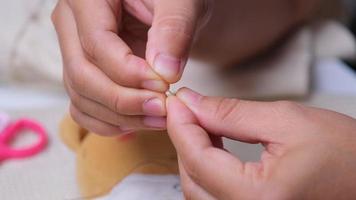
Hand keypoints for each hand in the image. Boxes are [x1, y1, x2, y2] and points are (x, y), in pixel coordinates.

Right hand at [51, 0, 209, 134]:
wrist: (166, 5)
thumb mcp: (180, 2)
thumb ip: (173, 28)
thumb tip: (164, 71)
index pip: (96, 44)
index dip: (129, 73)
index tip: (163, 86)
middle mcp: (70, 24)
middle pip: (81, 75)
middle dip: (122, 100)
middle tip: (161, 109)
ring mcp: (73, 51)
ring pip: (81, 96)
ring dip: (118, 116)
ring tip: (157, 119)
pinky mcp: (83, 72)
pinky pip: (83, 105)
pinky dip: (107, 121)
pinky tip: (136, 124)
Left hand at [167, 88, 355, 199]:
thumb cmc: (348, 155)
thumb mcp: (288, 121)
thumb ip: (232, 114)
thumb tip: (192, 103)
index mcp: (259, 199)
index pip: (197, 159)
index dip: (181, 126)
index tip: (176, 101)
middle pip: (192, 178)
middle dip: (185, 140)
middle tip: (189, 108)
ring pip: (198, 192)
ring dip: (194, 156)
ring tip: (202, 124)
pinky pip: (214, 199)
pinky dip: (207, 172)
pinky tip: (213, 149)